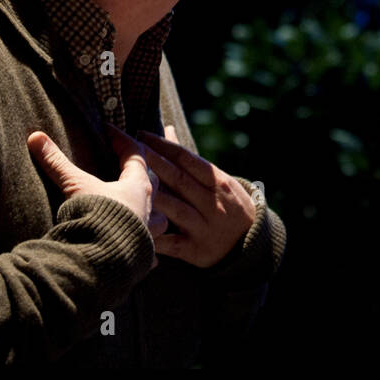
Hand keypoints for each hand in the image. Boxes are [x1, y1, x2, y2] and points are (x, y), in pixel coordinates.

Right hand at [28, 128, 170, 264]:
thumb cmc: (96, 218)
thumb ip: (56, 162)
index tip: (109, 131)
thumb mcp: (75, 186)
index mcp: (138, 186)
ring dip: (155, 212)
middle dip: (146, 171)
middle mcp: (150, 208)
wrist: (103, 262)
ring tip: (148, 210)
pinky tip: (148, 255)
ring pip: (161, 218)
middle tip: (137, 163)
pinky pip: (152, 251)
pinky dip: (148, 249)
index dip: (121, 140)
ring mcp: (149, 234)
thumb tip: (35, 137)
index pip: (135, 154)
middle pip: (155, 182)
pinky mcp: (144, 257)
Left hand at [114, 122, 256, 267]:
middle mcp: (212, 203)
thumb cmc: (227, 203)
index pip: (187, 159)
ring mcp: (205, 227)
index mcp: (218, 182)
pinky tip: (137, 228)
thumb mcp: (216, 179)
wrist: (251, 243)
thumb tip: (167, 128)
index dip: (162, 145)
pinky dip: (156, 237)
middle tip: (128, 148)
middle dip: (152, 162)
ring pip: (175, 209)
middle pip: (178, 180)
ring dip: (152, 197)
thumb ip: (188, 158)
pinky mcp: (197, 251)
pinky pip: (173, 244)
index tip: (140, 133)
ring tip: (127, 185)